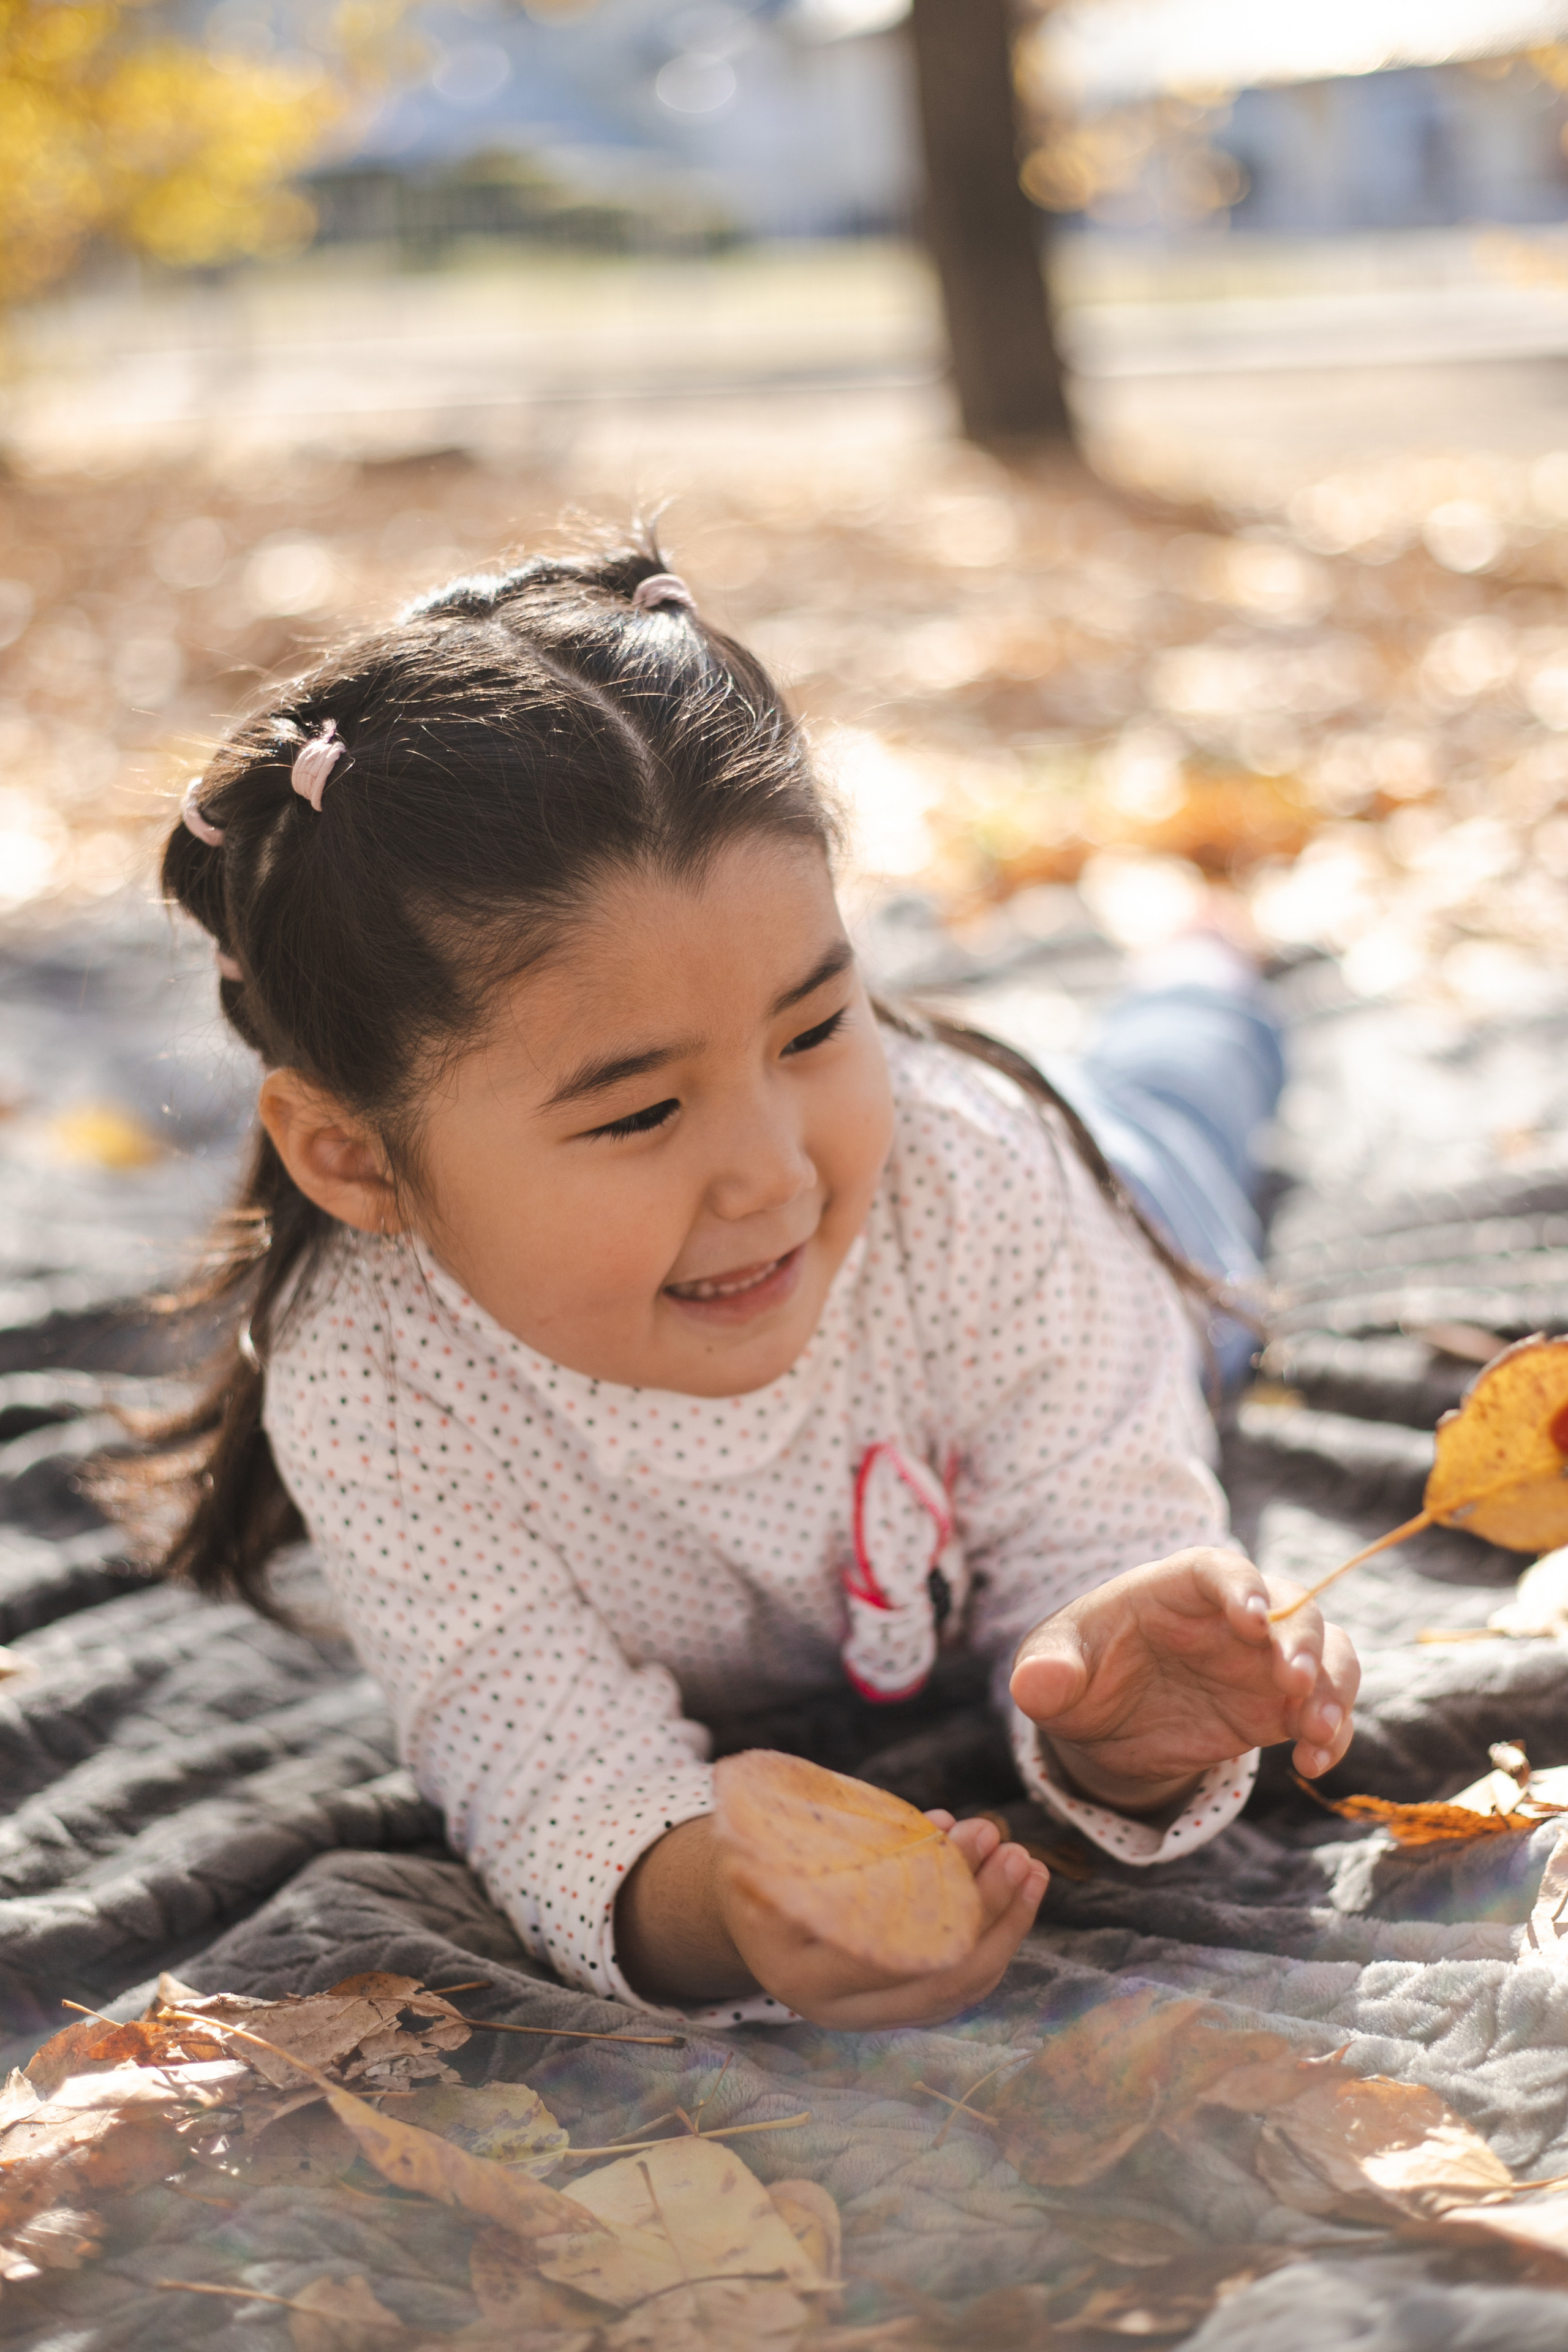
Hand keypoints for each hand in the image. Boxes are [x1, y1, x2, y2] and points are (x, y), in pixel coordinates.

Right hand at [717, 1810, 1047, 2030]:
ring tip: (1030, 1866)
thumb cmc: (757, 1857)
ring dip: (1005, 1927)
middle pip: (937, 1974)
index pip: (888, 1945)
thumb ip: (854, 1840)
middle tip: (1015, 1850)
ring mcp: (869, 2016)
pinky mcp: (895, 2009)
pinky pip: (959, 1986)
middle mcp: (836, 2007)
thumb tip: (944, 1829)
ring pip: (958, 1987)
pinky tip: (1016, 1891)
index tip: (973, 1834)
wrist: (741, 1902)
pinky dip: (993, 1940)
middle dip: (989, 1911)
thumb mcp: (776, 1842)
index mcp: (797, 1967)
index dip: (942, 1890)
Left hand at [1009, 1547, 1359, 1814]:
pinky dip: (1331, 1733)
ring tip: (1316, 1729)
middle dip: (1302, 1641)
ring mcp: (1262, 1660)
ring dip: (1334, 1684)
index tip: (1253, 1619)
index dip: (1242, 1587)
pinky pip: (1324, 1708)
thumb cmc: (1080, 1667)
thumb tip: (1037, 1685)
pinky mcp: (1276, 1706)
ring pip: (1327, 1650)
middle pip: (1291, 1606)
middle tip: (1295, 1682)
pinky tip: (1311, 1765)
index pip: (1219, 1569)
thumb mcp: (1054, 1666)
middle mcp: (1232, 1616)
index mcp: (1177, 1587)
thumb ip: (1048, 1671)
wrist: (1104, 1716)